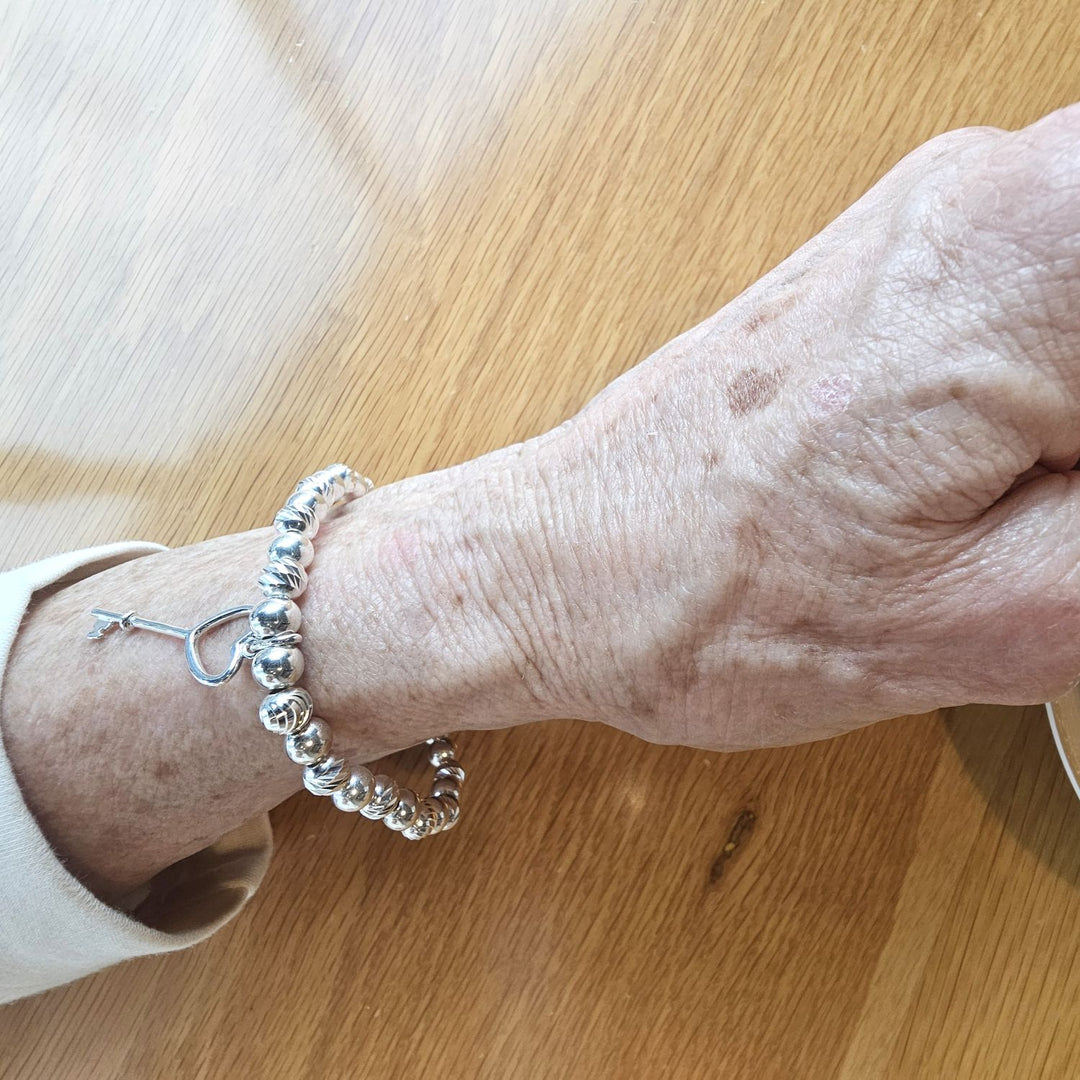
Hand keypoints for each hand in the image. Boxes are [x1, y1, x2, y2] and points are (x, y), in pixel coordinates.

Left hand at [493, 103, 1079, 749]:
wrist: (573, 569)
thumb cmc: (714, 605)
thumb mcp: (999, 616)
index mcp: (1019, 258)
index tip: (1075, 505)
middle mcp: (972, 196)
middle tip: (1053, 519)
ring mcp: (927, 219)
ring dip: (1072, 425)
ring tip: (1026, 507)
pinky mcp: (898, 266)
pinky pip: (1049, 297)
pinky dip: (1050, 399)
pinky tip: (1011, 474)